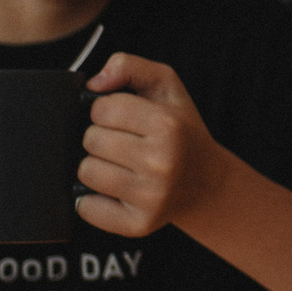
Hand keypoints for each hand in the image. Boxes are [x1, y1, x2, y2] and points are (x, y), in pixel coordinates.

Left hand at [78, 53, 237, 236]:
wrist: (206, 182)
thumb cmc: (181, 130)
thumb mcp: (166, 86)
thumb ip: (130, 66)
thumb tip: (94, 83)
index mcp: (168, 125)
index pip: (102, 108)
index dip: (107, 110)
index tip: (124, 119)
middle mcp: (161, 162)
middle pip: (91, 140)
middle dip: (101, 138)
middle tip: (126, 144)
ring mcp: (150, 196)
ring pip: (85, 172)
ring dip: (96, 166)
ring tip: (121, 166)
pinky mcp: (138, 224)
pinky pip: (86, 207)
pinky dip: (92, 199)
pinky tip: (115, 191)